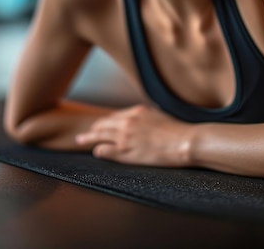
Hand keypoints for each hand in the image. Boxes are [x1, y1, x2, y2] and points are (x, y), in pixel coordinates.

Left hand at [75, 104, 191, 166]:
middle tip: (84, 134)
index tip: (99, 126)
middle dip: (93, 129)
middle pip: (103, 124)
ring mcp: (125, 137)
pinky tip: (96, 152)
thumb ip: (146, 115)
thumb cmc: (176, 130)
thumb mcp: (158, 114)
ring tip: (80, 140)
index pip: (114, 116)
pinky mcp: (126, 152)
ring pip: (100, 135)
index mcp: (136, 111)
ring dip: (89, 138)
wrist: (183, 141)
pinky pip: (105, 150)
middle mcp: (127, 122)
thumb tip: (142, 114)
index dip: (105, 122)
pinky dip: (99, 150)